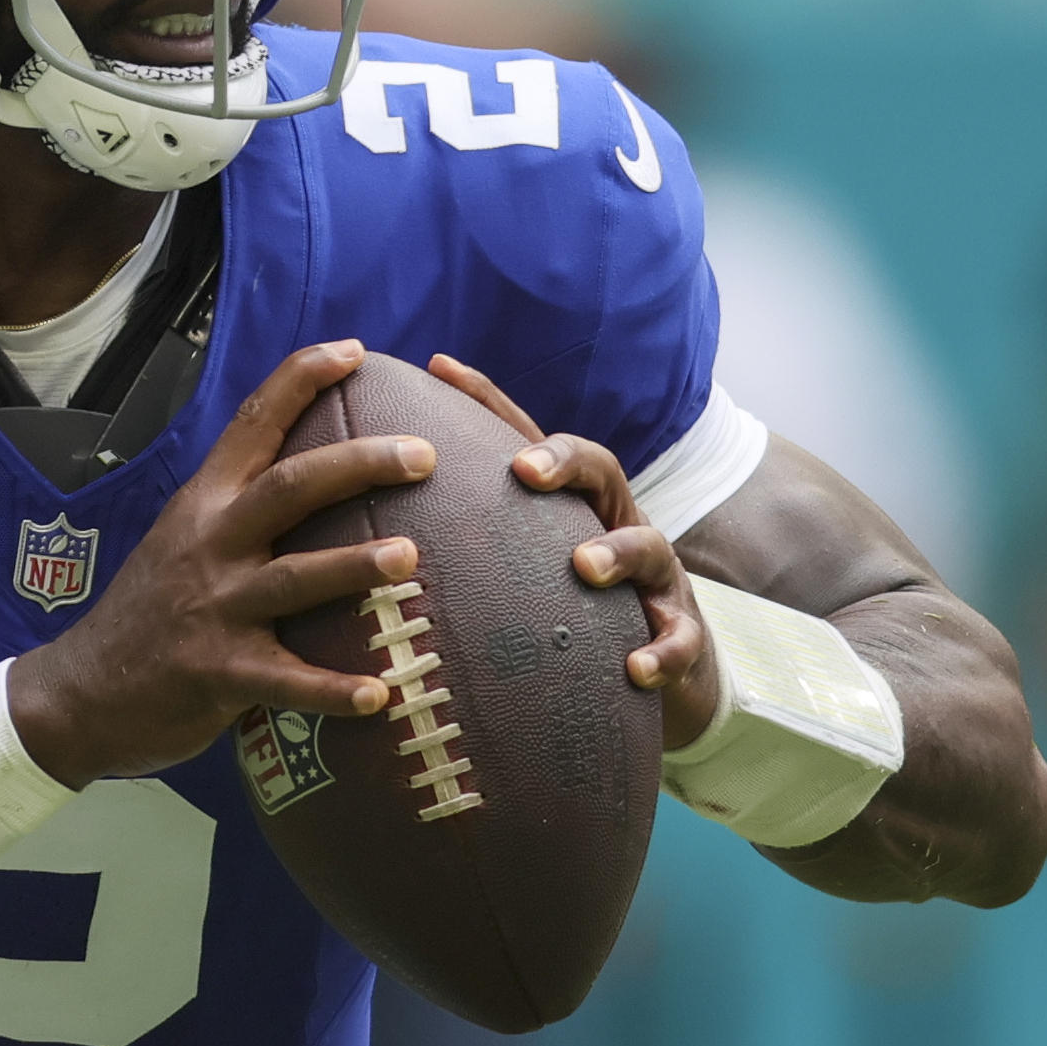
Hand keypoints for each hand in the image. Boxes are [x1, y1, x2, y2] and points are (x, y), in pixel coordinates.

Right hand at [8, 339, 437, 788]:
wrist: (80, 693)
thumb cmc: (150, 612)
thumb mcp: (184, 539)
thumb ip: (242, 509)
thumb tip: (322, 474)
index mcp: (205, 503)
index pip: (253, 423)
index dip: (302, 379)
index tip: (355, 349)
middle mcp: (210, 544)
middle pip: (289, 488)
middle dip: (358, 463)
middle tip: (423, 453)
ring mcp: (214, 609)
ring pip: (293, 579)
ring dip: (353, 566)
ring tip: (410, 557)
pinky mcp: (217, 675)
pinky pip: (286, 682)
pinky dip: (334, 689)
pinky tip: (382, 695)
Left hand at [423, 354, 720, 750]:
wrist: (666, 678)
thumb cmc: (575, 620)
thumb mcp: (524, 576)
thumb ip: (469, 549)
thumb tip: (364, 538)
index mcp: (569, 510)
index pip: (529, 440)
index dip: (488, 400)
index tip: (437, 367)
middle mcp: (615, 528)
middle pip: (600, 469)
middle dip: (564, 461)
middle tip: (524, 470)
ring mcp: (655, 581)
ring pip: (650, 546)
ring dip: (618, 551)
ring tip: (585, 566)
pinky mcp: (681, 637)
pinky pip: (680, 640)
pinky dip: (660, 650)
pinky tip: (634, 667)